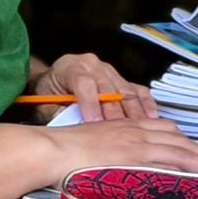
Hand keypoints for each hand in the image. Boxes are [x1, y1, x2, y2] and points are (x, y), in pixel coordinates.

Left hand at [33, 53, 158, 121]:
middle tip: (120, 134)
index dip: (90, 103)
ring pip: (125, 89)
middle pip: (108, 87)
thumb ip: (58, 114)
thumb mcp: (45, 104)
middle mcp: (92, 65)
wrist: (52, 82)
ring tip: (141, 129)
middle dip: (114, 112)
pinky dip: (145, 103)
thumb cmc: (48, 95)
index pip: (84, 83)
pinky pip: (137, 89)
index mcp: (71, 67)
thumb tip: (75, 127)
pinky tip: (152, 118)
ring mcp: (109, 70)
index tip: (94, 123)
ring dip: (134, 111)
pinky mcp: (120, 78)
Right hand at [44, 118, 197, 179]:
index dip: (187, 142)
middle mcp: (136, 131)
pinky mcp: (135, 156)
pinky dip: (187, 168)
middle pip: (180, 139)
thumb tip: (122, 170)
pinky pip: (169, 161)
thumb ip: (112, 155)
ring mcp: (137, 143)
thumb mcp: (94, 147)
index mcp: (127, 127)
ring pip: (181, 149)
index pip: (167, 131)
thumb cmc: (64, 152)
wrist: (52, 149)